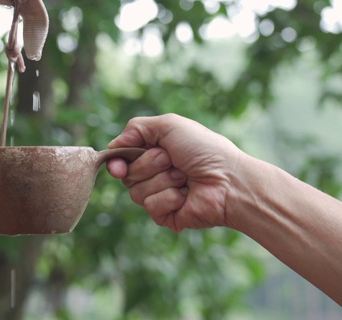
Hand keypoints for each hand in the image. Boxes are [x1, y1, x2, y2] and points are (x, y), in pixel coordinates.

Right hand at [107, 114, 242, 230]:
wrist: (228, 180)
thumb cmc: (204, 150)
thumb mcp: (169, 125)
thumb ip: (136, 128)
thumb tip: (113, 146)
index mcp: (154, 152)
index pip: (121, 159)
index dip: (117, 163)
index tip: (118, 166)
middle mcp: (155, 174)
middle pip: (127, 175)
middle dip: (149, 165)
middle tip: (173, 161)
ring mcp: (160, 196)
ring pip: (137, 192)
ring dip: (163, 180)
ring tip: (184, 178)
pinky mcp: (166, 215)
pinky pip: (151, 207)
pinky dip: (168, 198)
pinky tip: (185, 195)